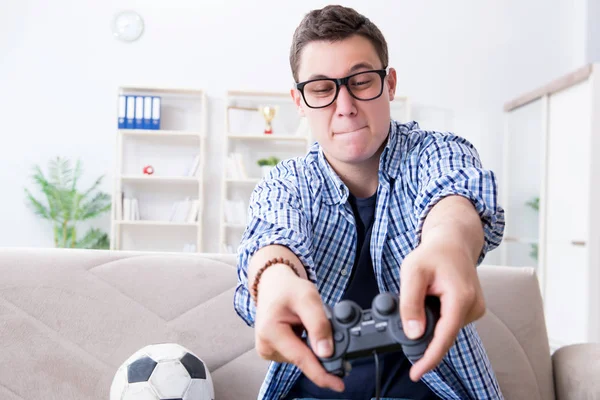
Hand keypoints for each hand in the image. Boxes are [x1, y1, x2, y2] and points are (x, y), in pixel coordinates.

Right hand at [253, 264, 344, 391]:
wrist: (273, 284)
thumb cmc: (287, 288)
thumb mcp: (308, 297)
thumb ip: (318, 324)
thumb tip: (326, 353)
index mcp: (270, 331)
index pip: (301, 358)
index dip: (321, 373)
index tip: (338, 385)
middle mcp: (266, 345)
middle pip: (303, 359)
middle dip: (320, 350)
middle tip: (327, 327)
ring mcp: (268, 350)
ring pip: (302, 357)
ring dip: (312, 345)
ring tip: (306, 322)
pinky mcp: (273, 351)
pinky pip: (297, 353)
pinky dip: (306, 344)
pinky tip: (301, 329)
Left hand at [399, 233, 485, 381]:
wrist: (453, 242)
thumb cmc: (434, 253)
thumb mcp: (412, 272)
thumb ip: (411, 303)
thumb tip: (413, 332)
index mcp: (461, 298)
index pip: (444, 337)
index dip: (429, 357)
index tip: (417, 372)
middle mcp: (473, 306)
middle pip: (444, 334)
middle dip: (424, 330)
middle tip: (411, 307)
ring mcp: (476, 309)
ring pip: (446, 328)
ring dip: (431, 320)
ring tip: (426, 292)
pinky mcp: (473, 310)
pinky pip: (450, 322)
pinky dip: (438, 316)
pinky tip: (435, 297)